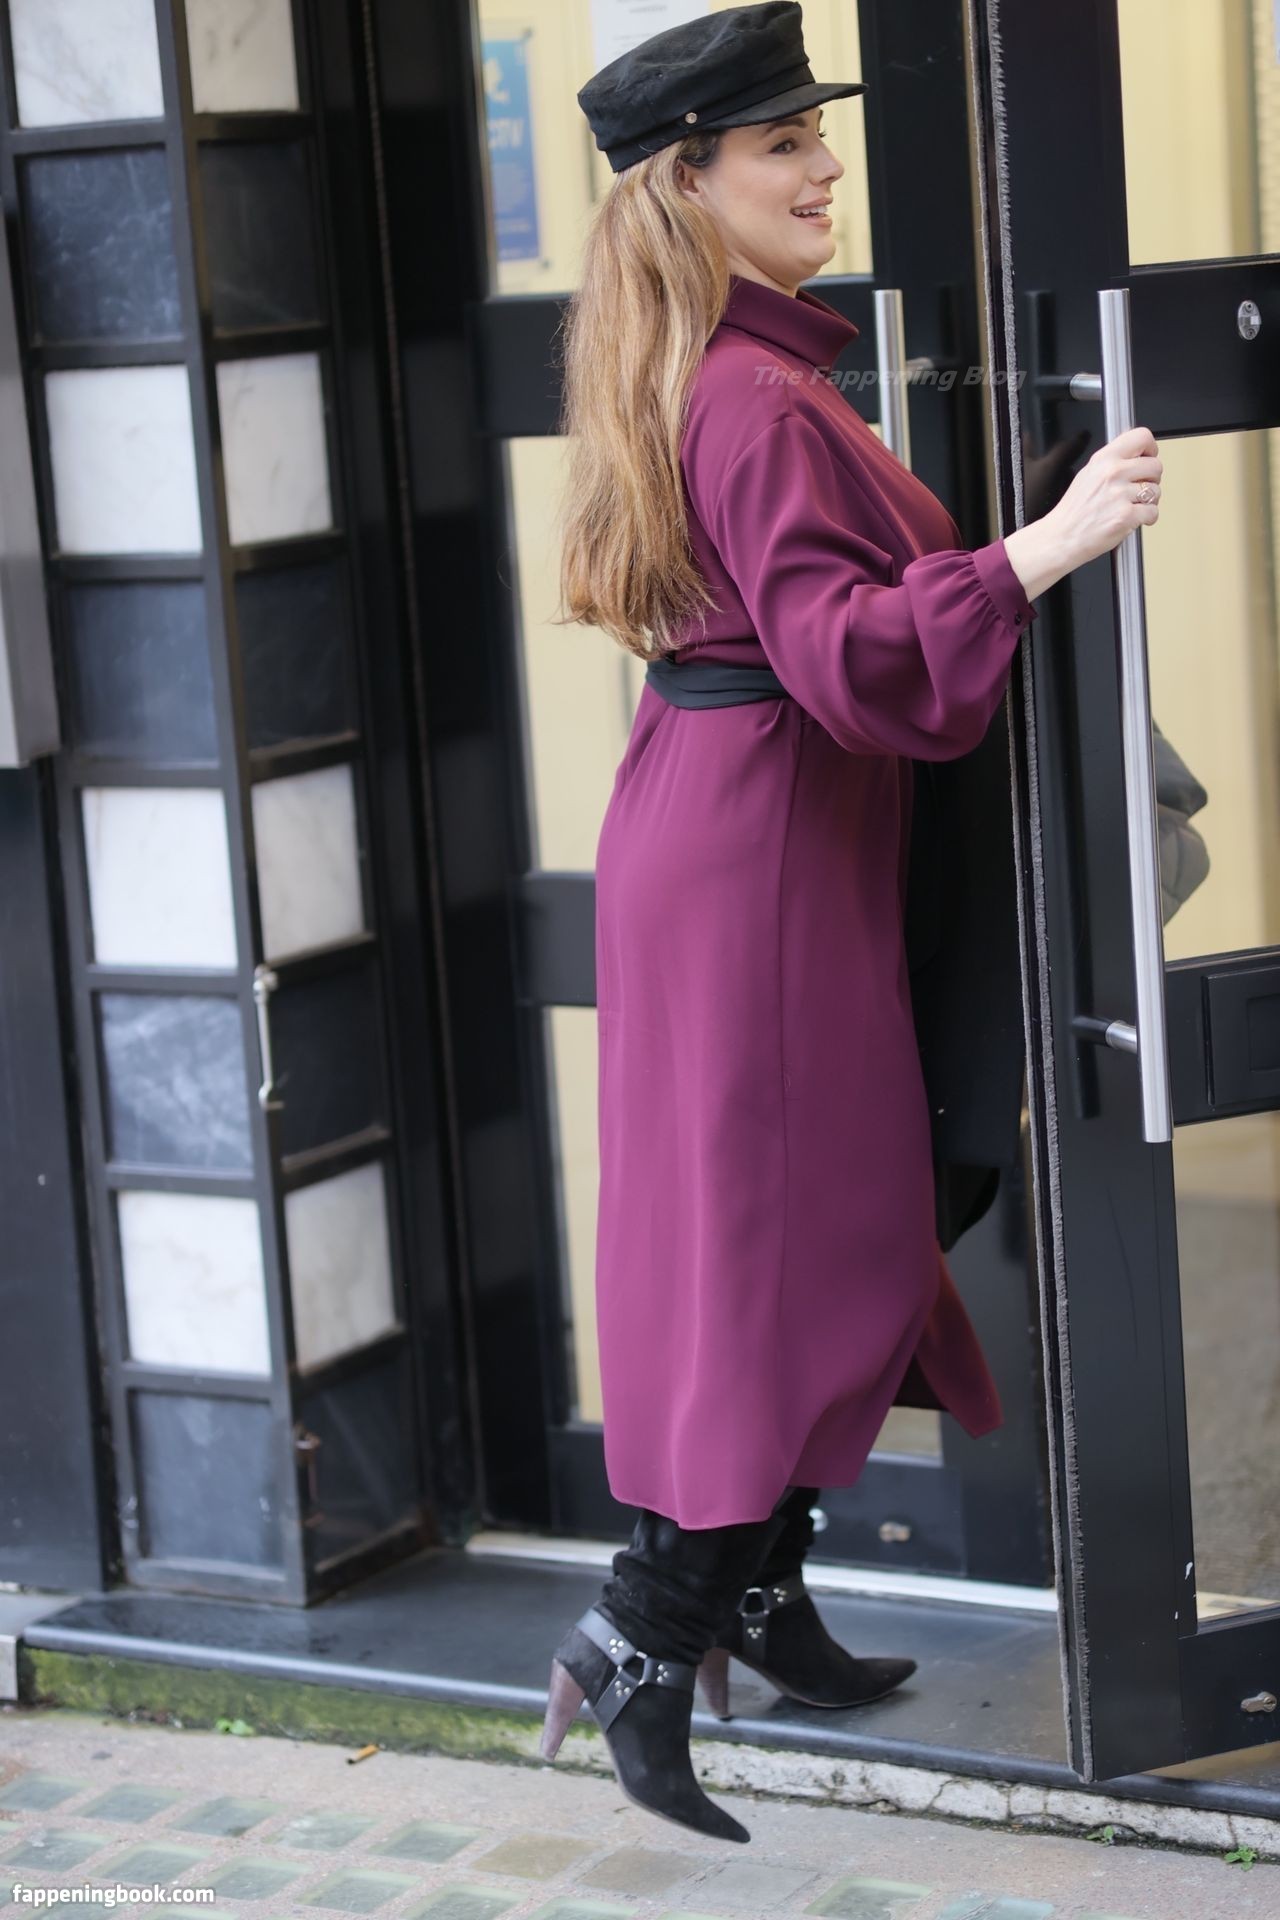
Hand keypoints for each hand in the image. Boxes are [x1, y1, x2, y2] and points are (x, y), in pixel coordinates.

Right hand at [1002, 426, 1161, 600]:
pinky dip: (1147, 518)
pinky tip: (1133, 519)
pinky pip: (1153, 512)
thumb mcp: (1088, 474)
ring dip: (1149, 501)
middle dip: (1152, 479)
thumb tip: (1136, 456)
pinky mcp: (1126, 516)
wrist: (1062, 537)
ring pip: (1156, 491)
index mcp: (1104, 459)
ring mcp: (1120, 495)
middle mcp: (1113, 473)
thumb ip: (1113, 462)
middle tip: (1139, 489)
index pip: (1141, 437)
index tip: (1147, 459)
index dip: (1150, 449)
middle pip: (1156, 466)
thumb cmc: (1074, 511)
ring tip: (1132, 506)